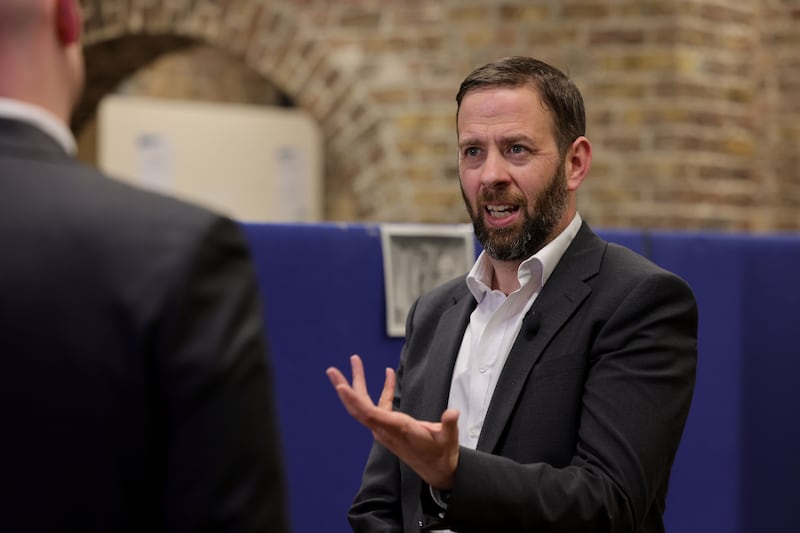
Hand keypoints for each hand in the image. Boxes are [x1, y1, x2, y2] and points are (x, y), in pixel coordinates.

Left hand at [326, 354, 459, 489]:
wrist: (439, 471)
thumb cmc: (442, 454)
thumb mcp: (448, 439)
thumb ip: (449, 425)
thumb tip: (452, 413)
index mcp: (397, 429)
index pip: (369, 413)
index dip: (354, 400)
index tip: (341, 386)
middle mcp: (386, 429)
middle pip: (358, 407)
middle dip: (344, 388)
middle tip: (331, 371)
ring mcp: (386, 428)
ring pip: (365, 404)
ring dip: (358, 383)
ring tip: (355, 362)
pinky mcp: (391, 427)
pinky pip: (380, 405)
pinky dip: (383, 389)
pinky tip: (388, 374)